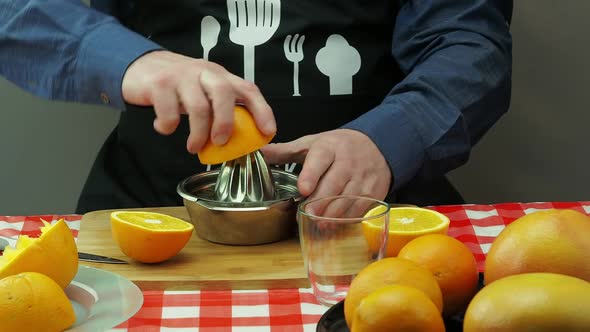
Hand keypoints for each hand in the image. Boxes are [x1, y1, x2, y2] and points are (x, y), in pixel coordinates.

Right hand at [121, 50, 275, 153]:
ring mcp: (182, 76)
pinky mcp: (160, 83)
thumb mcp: (205, 92)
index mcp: (221, 76)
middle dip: (226, 122)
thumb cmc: (180, 86)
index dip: (262, 110)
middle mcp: (205, 72)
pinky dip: (168, 126)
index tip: (268, 132)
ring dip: (198, 133)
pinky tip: (165, 128)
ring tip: (194, 147)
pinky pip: (168, 111)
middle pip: (224, 93)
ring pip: (198, 106)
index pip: (248, 89)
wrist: (143, 67)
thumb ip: (221, 110)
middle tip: (220, 142)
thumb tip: (240, 143)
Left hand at [261, 129, 391, 215]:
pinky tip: (333, 224)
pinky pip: (360, 207)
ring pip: (348, 198)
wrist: (375, 145)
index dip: (311, 174)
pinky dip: (346, 218)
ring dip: (332, 213)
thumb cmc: (336, 148)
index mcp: (329, 147)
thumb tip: (259, 152)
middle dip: (321, 200)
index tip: (303, 188)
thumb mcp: (311, 144)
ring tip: (319, 222)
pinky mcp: (373, 192)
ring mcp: (362, 177)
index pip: (320, 159)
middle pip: (335, 183)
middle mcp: (348, 161)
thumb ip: (285, 151)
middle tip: (307, 213)